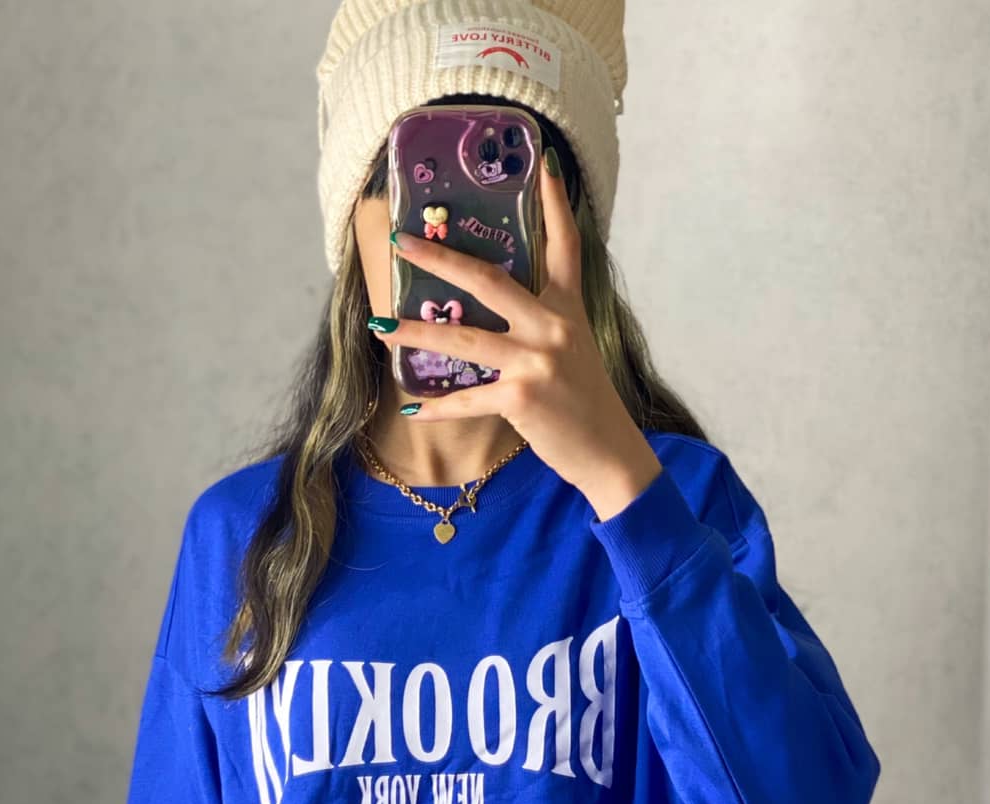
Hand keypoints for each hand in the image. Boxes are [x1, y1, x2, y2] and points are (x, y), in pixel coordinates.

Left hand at [370, 155, 661, 521]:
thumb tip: (498, 314)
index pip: (566, 246)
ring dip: (417, 333)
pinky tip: (411, 410)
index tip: (543, 166)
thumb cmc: (586, 404)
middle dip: (440, 259)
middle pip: (490, 280)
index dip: (555, 205)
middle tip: (402, 243)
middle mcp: (553, 327)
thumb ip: (544, 326)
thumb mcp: (575, 352)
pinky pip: (468, 398)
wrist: (609, 452)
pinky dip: (437, 408)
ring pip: (464, 339)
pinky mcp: (523, 397)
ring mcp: (537, 361)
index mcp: (568, 309)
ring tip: (380, 328)